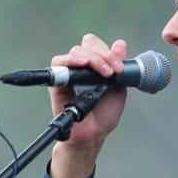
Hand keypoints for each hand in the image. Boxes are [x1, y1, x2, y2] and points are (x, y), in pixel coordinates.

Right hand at [48, 35, 128, 177]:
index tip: (120, 67)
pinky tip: (83, 64)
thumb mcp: (118, 87)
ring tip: (104, 73)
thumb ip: (119, 66)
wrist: (93, 134)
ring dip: (93, 58)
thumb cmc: (103, 114)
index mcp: (95, 66)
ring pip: (77, 51)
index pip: (97, 45)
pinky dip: (72, 60)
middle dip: (104, 55)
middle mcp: (81, 67)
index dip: (109, 51)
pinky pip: (59, 62)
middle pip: (88, 45)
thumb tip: (120, 44)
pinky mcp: (57, 81)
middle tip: (113, 71)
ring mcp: (69, 73)